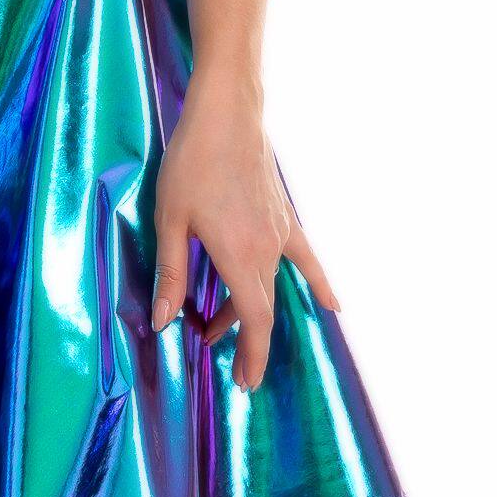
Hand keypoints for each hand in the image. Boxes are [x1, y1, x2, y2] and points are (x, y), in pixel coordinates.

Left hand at [152, 77, 340, 393]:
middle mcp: (268, 250)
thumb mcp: (170, 221)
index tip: (246, 383)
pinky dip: (319, 282)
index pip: (254, 319)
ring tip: (216, 327)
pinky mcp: (285, 215)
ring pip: (271, 284)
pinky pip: (306, 257)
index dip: (252, 354)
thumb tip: (162, 321)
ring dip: (250, 311)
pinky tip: (333, 305)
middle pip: (260, 307)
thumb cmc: (192, 163)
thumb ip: (171, 274)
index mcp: (239, 256)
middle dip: (244, 340)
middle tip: (222, 364)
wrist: (227, 114)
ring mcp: (281, 232)